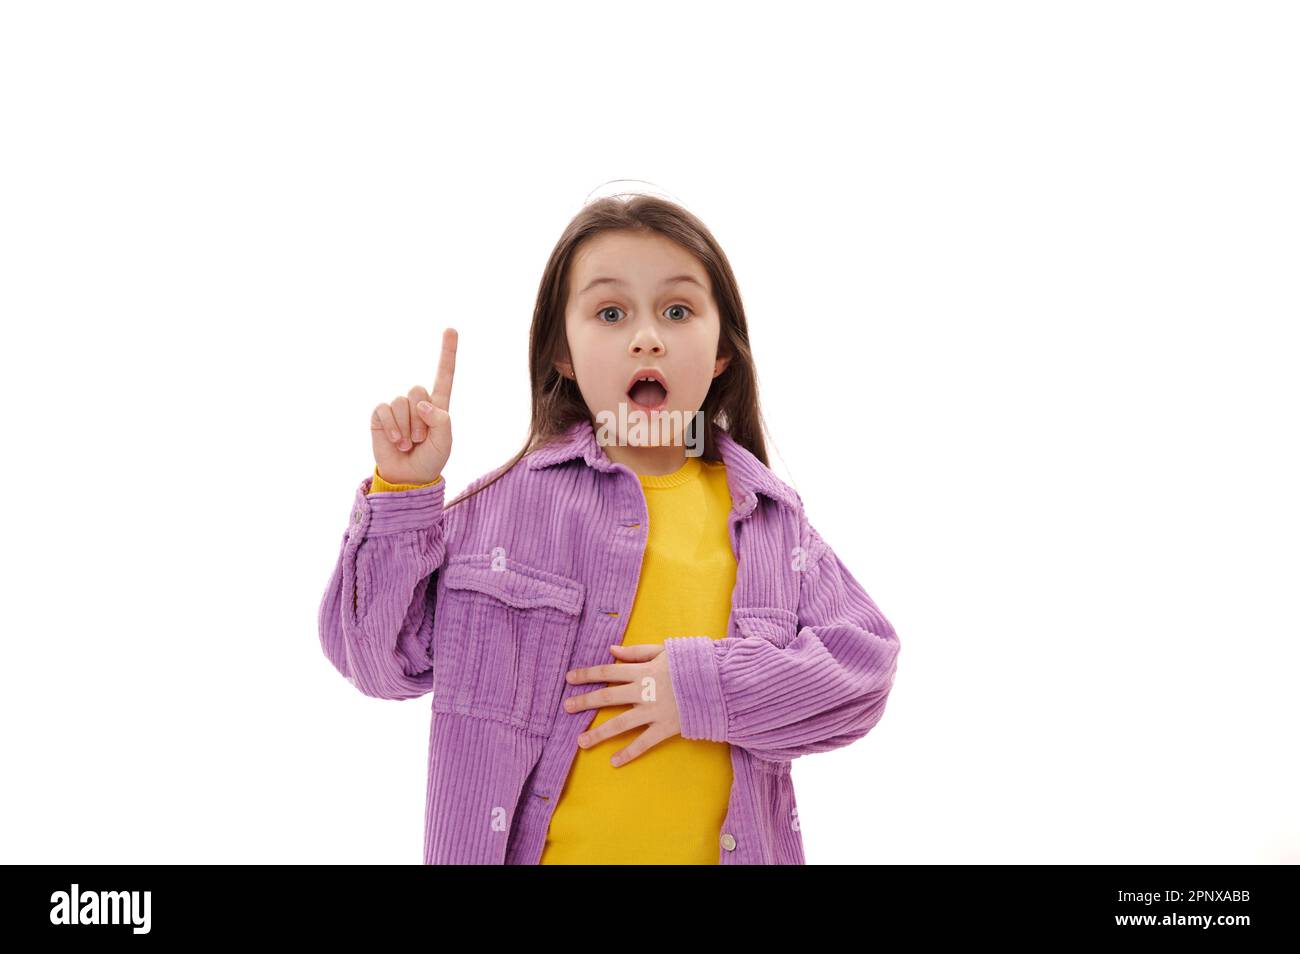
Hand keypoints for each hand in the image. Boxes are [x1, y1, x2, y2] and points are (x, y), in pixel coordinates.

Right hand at [370, 328, 456, 484]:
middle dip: (421, 419)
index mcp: (438, 405)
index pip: (444, 374)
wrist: (408, 477)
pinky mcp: (380, 415)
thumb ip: (441, 421)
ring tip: (409, 444)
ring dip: (407, 427)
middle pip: (418, 389)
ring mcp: (397, 407)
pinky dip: (392, 427)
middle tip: (421, 440)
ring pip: (401, 402)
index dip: (447, 352)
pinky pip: (385, 410)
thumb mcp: (445, 443)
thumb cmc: (430, 459)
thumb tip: (421, 403)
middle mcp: (417, 402)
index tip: (451, 329)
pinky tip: (396, 441)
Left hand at [563, 643, 681, 765]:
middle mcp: (644, 691)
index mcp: (643, 670)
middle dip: (585, 702)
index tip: (570, 678)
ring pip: (620, 724)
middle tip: (566, 707)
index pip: (608, 671)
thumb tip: (612, 650)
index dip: (587, 674)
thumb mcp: (664, 650)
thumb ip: (637, 652)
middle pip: (608, 697)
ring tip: (580, 742)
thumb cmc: (692, 663)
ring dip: (598, 733)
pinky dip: (628, 752)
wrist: (719, 682)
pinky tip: (614, 761)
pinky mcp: (666, 728)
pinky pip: (644, 743)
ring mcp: (654, 711)